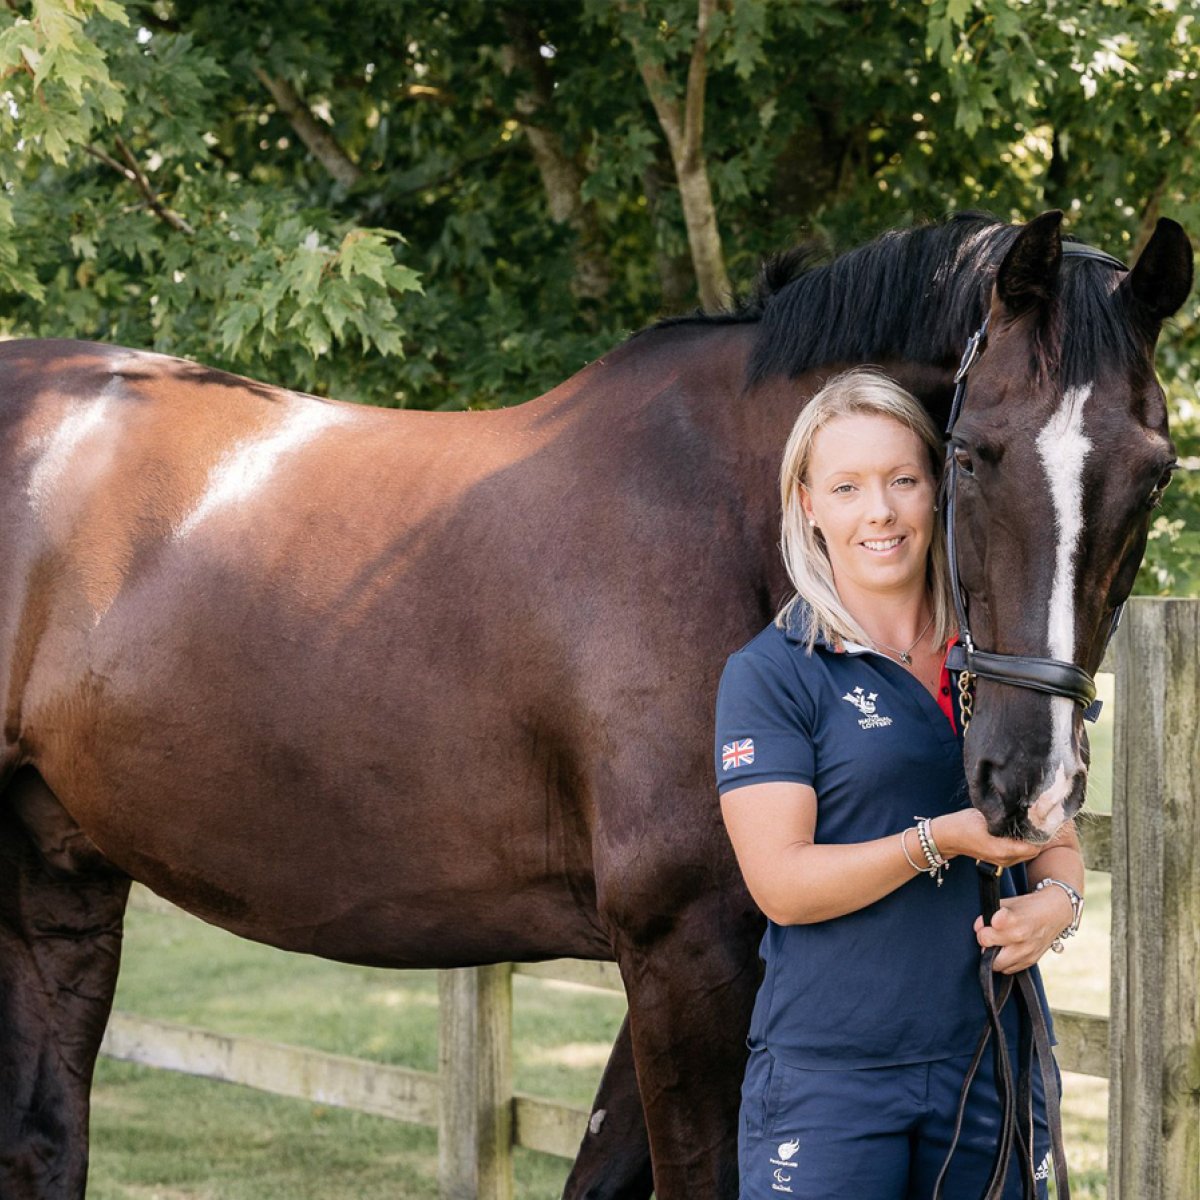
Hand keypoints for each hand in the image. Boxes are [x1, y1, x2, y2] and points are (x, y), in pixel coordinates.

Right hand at [929, 809, 1044, 868]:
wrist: (946, 837)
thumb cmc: (963, 824)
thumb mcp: (987, 815)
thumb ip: (1008, 817)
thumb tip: (1027, 812)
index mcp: (1003, 850)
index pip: (1034, 846)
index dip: (1041, 834)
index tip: (1042, 820)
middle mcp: (1005, 859)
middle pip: (1033, 851)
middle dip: (1037, 837)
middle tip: (1037, 820)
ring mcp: (1002, 862)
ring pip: (1026, 853)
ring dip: (1029, 841)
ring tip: (1028, 824)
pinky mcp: (999, 860)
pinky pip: (1018, 854)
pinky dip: (1021, 844)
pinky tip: (1016, 832)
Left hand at [973, 890, 1074, 973]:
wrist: (1055, 913)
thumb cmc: (1028, 906)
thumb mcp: (1007, 903)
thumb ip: (989, 914)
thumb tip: (978, 927)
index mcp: (1013, 920)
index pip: (984, 933)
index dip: (980, 927)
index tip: (985, 923)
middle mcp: (1020, 937)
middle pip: (988, 949)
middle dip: (985, 942)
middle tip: (989, 935)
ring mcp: (1027, 952)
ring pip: (997, 964)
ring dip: (993, 955)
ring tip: (997, 944)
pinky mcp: (1031, 961)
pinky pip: (1009, 970)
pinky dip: (1004, 962)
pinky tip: (1007, 951)